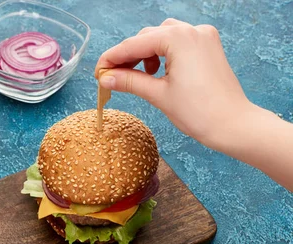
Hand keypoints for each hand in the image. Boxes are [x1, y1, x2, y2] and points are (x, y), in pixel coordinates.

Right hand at [95, 18, 250, 149]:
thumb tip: (105, 77)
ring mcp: (203, 37)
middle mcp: (192, 31)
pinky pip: (178, 42)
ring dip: (145, 53)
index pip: (134, 44)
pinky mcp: (209, 47)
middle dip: (128, 56)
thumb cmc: (199, 112)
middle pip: (147, 37)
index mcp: (179, 38)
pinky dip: (163, 54)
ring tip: (137, 76)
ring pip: (162, 37)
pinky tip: (157, 72)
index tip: (97, 71)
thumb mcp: (158, 94)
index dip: (112, 58)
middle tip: (112, 77)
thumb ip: (129, 81)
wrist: (233, 125)